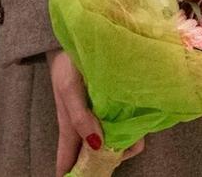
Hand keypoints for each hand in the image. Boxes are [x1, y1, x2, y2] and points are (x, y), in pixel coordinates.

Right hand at [48, 49, 141, 176]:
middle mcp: (85, 127)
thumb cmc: (66, 65)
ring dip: (124, 144)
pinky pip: (122, 125)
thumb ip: (80, 117)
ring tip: (134, 137)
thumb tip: (96, 145)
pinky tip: (135, 122)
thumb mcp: (69, 90)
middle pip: (96, 156)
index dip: (77, 174)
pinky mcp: (112, 106)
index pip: (68, 162)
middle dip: (109, 161)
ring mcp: (99, 117)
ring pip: (112, 142)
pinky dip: (130, 129)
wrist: (76, 38)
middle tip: (125, 151)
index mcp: (70, 128)